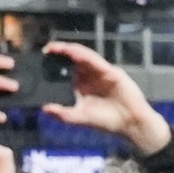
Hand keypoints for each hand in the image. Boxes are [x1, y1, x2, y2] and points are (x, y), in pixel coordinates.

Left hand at [43, 40, 173, 156]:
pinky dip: (86, 57)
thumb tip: (44, 109)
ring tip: (59, 47)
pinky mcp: (113, 73)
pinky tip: (75, 54)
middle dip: (62, 51)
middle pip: (75, 58)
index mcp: (83, 82)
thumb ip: (63, 114)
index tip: (44, 56)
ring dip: (73, 51)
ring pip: (86, 57)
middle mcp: (92, 75)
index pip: (68, 66)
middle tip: (48, 48)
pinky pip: (98, 62)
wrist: (130, 125)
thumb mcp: (80, 118)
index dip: (57, 60)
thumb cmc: (107, 121)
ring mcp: (102, 73)